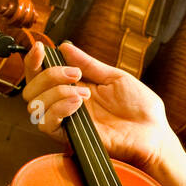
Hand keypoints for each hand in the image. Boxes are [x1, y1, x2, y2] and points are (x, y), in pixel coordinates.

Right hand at [19, 40, 182, 171]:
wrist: (154, 132)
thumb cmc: (140, 108)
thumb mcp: (115, 77)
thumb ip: (88, 64)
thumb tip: (65, 47)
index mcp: (74, 88)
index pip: (40, 75)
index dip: (33, 61)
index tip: (40, 48)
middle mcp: (66, 105)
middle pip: (31, 89)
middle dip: (48, 75)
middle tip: (74, 74)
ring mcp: (68, 121)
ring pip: (36, 105)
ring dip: (57, 91)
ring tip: (84, 93)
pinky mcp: (71, 138)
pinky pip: (48, 124)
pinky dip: (58, 108)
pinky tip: (78, 103)